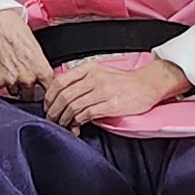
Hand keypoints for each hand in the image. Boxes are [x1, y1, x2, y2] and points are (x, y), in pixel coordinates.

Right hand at [0, 8, 49, 91]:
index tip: (45, 94)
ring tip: (11, 67)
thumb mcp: (37, 48)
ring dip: (14, 85)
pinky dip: (1, 79)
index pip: (50, 92)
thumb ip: (41, 67)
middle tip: (23, 75)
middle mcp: (28, 78)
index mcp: (41, 70)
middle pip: (31, 96)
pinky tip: (1, 66)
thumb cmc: (15, 30)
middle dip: (28, 89)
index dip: (47, 93)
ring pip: (15, 92)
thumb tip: (44, 78)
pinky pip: (1, 86)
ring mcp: (12, 81)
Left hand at [41, 56, 188, 130]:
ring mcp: (103, 90)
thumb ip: (81, 80)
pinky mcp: (112, 104)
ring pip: (73, 106)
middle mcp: (94, 78)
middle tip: (51, 120)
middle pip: (64, 95)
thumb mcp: (99, 72)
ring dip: (64, 119)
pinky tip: (77, 126)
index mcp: (88, 68)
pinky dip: (78, 122)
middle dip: (53, 111)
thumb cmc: (123, 81)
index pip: (59, 81)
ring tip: (63, 125)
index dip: (49, 96)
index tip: (47, 106)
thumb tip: (60, 95)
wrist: (147, 84)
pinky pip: (87, 114)